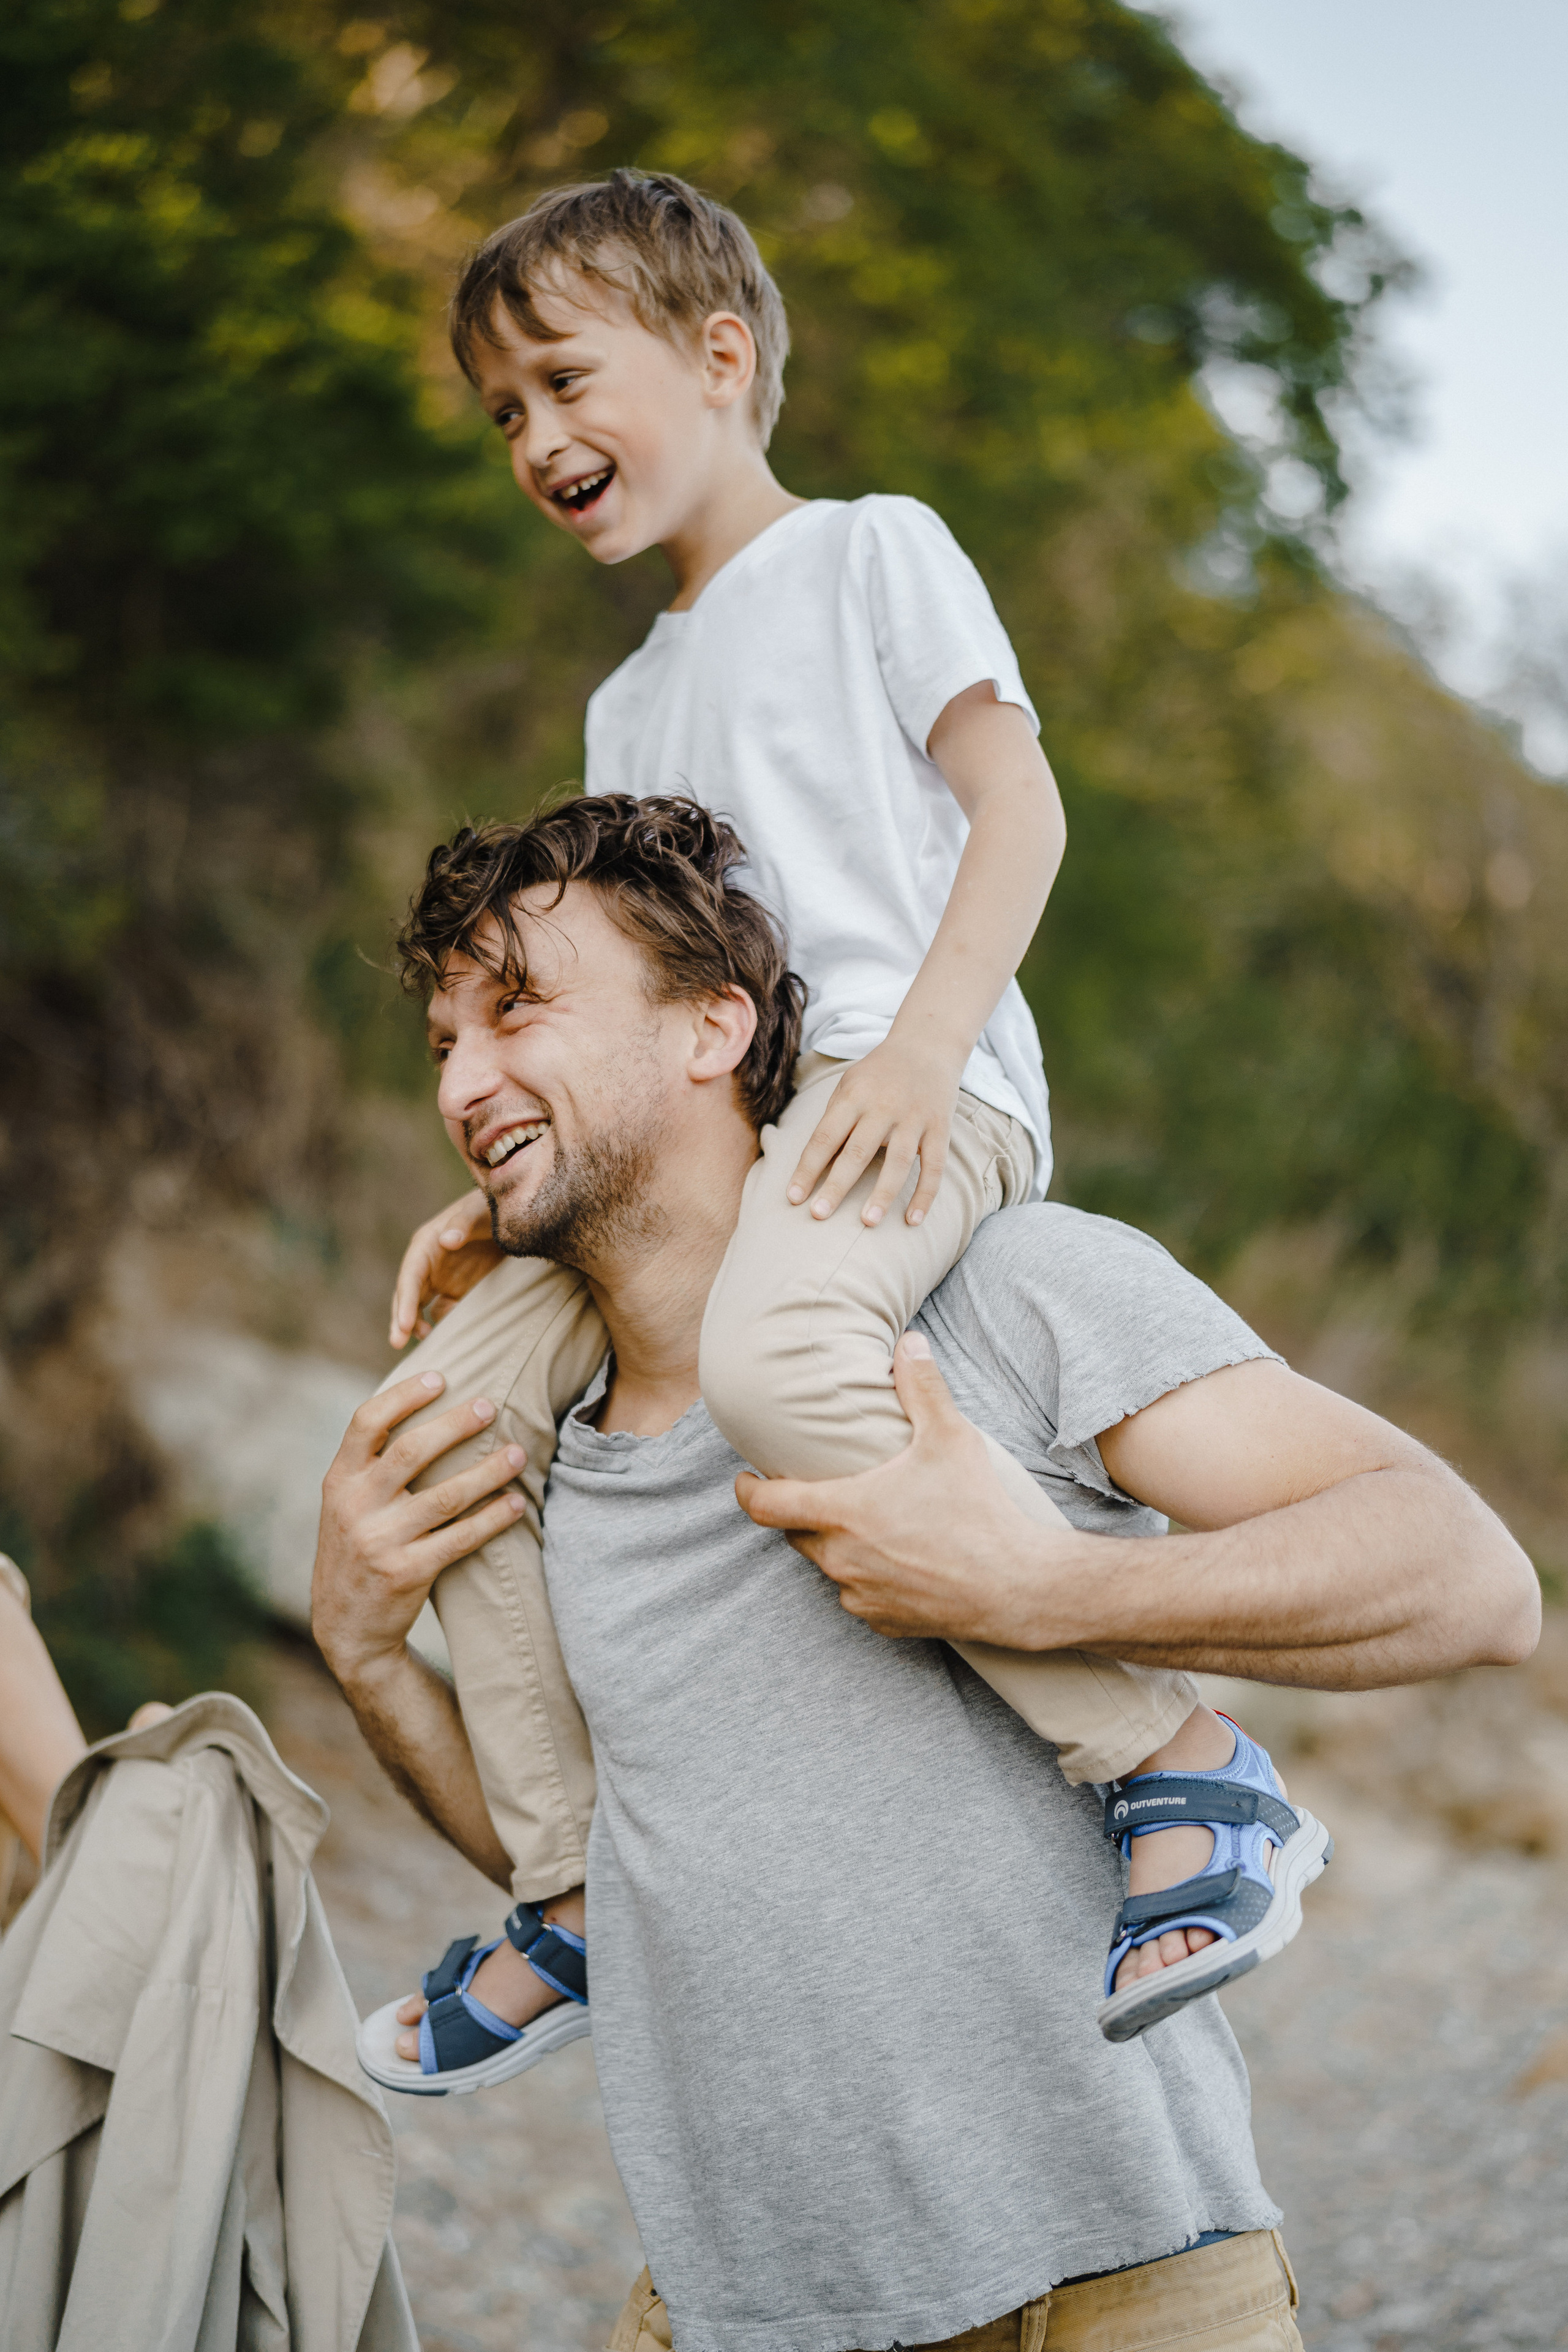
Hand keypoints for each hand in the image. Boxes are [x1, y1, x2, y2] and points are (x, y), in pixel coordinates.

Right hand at [311, 1371, 527, 1687]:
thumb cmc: (357, 1550)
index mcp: (339, 1481)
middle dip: (456, 1424)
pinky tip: (516, 1505)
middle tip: (491, 1406)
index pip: (366, 1422)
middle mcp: (355, 1506)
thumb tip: (423, 1410)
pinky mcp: (407, 1572)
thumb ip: (371, 1466)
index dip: (404, 1395)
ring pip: (446, 1496)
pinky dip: (493, 1519)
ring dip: (488, 1471)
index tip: (441, 1376)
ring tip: (518, 1455)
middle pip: (411, 1451)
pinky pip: (461, 1538)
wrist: (346, 1628)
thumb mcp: (346, 1505)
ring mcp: (380, 1541)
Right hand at [390, 1189, 503, 1347]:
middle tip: (396, 1343)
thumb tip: (447, 1240)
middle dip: (401, 1319)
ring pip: (422, 1309)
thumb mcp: (480, 1210)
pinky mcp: (459, 1292)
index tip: (403, 1324)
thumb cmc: (491, 1207)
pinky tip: (452, 1340)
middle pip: (408, 1296)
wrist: (517, 1217)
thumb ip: (464, 1222)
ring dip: (419, 1326)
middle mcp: (428, 1265)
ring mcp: (443, 1280)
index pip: (410, 1276)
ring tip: (427, 1345)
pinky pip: (445, 1313)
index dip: (405, 1300)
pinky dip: (444, 1327)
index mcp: (426, 1245)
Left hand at [736, 1334, 1080, 1642]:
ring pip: (830, 1567)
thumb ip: (922, 1387)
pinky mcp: (884, 1622)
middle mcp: (840, 1559)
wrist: (1016, 1587)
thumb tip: (910, 1342)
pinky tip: (899, 1560)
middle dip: (802, 1513)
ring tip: (871, 1524)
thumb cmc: (977, 1511)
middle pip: (795, 1535)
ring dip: (839, 1546)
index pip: (765, 1505)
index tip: (745, 1479)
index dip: (747, 1491)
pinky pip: (861, 1597)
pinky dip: (869, 1578)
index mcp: (842, 1512)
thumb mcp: (950, 1438)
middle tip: (824, 1491)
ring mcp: (861, 1595)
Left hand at [785, 1036, 964, 1226]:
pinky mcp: (940, 1128)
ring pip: (898, 1162)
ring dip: (882, 1194)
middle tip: (818, 1215)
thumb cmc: (879, 1073)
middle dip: (836, 1186)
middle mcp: (883, 1107)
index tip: (793, 1198)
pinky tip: (913, 1220)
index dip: (807, 1168)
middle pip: (857, 1152)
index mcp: (854, 1096)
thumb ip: (835, 1119)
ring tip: (866, 1223)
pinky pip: (934, 1166)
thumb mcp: (849, 1085)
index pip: (825, 1137)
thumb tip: (816, 1164)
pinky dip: (925, 1195)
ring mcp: (914, 1118)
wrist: (927, 1045)